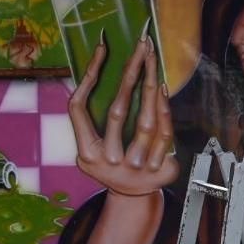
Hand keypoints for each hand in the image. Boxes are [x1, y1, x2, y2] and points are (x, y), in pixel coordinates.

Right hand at [68, 35, 175, 196]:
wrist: (134, 196)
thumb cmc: (111, 160)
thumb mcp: (91, 148)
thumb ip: (90, 120)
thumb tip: (93, 72)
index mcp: (86, 153)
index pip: (79, 108)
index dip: (89, 76)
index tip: (102, 49)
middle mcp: (109, 161)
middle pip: (116, 111)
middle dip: (130, 74)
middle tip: (140, 46)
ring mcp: (136, 168)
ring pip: (145, 122)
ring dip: (150, 88)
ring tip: (153, 60)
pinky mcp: (160, 170)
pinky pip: (164, 133)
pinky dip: (164, 109)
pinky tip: (162, 87)